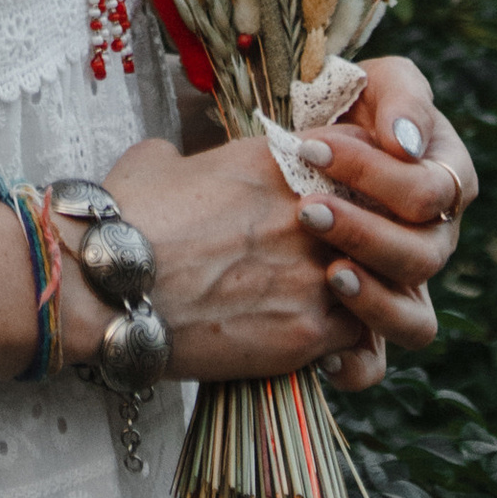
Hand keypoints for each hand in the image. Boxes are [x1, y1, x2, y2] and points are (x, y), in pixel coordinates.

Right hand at [96, 97, 462, 394]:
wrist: (111, 286)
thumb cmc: (125, 218)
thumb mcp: (160, 160)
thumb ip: (195, 157)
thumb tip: (185, 167)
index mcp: (278, 160)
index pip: (359, 151)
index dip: (357, 171)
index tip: (343, 191)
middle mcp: (311, 211)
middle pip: (385, 215)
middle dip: (373, 234)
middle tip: (352, 250)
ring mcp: (316, 273)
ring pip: (386, 280)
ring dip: (368, 291)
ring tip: (342, 303)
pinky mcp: (310, 330)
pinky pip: (363, 338)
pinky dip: (350, 344)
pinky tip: (322, 346)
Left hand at [280, 54, 475, 381]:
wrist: (299, 148)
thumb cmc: (346, 103)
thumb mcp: (374, 80)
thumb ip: (401, 97)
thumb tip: (407, 144)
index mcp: (447, 180)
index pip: (428, 191)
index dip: (373, 172)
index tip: (310, 145)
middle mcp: (435, 240)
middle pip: (422, 257)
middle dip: (363, 232)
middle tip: (307, 209)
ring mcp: (407, 286)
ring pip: (416, 322)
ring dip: (372, 300)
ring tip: (327, 272)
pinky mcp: (372, 321)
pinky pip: (377, 363)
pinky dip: (354, 364)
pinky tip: (321, 350)